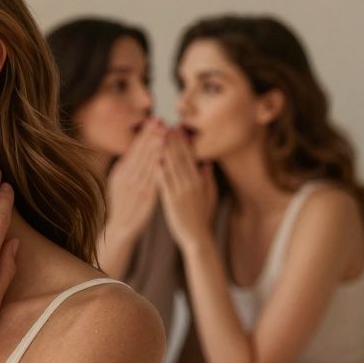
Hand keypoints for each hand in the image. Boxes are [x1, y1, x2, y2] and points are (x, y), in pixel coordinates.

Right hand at [106, 118, 163, 238]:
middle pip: (141, 153)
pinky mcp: (145, 197)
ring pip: (147, 163)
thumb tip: (133, 150)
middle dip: (151, 135)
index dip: (144, 134)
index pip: (134, 148)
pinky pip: (153, 179)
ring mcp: (136, 187)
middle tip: (161, 120)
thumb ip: (126, 167)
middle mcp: (127, 178)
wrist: (120, 228)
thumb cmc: (122, 204)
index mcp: (121, 172)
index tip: (154, 120)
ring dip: (156, 147)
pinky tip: (165, 156)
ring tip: (165, 132)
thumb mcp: (118, 183)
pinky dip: (158, 166)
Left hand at [158, 129, 217, 249]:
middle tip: (165, 125)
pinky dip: (159, 168)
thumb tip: (207, 162)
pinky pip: (164, 181)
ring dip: (164, 149)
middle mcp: (191, 183)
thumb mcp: (210, 196)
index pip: (190, 156)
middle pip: (180, 157)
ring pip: (171, 165)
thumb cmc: (202, 217)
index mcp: (200, 180)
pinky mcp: (171, 201)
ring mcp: (181, 191)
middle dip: (172, 140)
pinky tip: (153, 157)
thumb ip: (208, 179)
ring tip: (158, 135)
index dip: (183, 141)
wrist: (197, 238)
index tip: (177, 128)